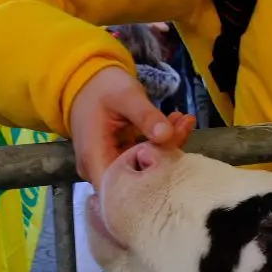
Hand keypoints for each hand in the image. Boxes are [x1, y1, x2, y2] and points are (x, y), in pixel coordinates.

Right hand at [69, 65, 194, 185]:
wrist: (87, 81)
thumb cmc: (102, 87)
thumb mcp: (126, 96)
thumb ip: (145, 116)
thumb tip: (166, 135)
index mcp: (94, 157)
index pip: (120, 189)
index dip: (150, 182)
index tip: (175, 157)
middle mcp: (99, 168)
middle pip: (136, 178)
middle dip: (165, 157)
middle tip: (184, 128)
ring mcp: (110, 165)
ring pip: (143, 168)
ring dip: (166, 147)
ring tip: (184, 122)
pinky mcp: (121, 159)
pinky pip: (143, 158)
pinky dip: (160, 144)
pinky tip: (177, 124)